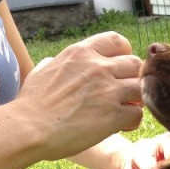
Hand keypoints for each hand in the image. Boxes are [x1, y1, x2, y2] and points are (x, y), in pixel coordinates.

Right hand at [19, 32, 143, 161]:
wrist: (29, 127)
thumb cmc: (31, 104)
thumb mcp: (41, 71)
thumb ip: (53, 63)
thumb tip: (52, 62)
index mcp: (81, 53)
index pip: (117, 41)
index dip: (124, 55)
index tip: (119, 69)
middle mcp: (98, 67)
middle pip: (134, 64)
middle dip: (132, 79)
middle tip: (124, 94)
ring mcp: (108, 91)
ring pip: (140, 87)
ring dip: (136, 99)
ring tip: (125, 110)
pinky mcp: (113, 115)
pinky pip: (137, 114)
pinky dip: (133, 121)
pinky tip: (121, 126)